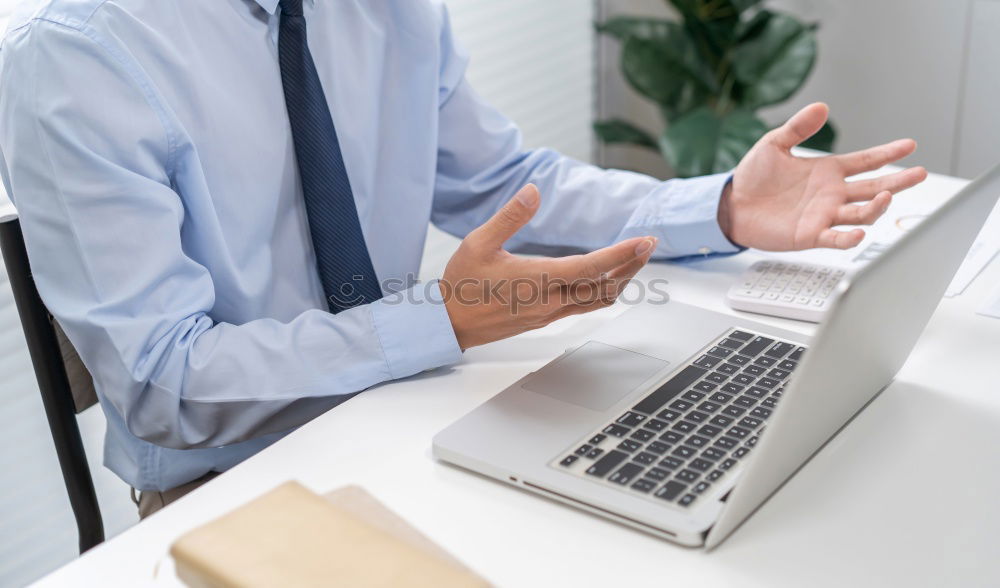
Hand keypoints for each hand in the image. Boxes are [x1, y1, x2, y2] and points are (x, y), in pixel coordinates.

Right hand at [440, 184, 656, 349]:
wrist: (449, 324)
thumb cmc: (461, 284)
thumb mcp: (479, 242)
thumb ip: (510, 216)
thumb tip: (533, 191)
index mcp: (537, 279)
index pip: (591, 267)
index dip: (621, 254)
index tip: (643, 241)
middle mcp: (549, 300)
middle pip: (605, 287)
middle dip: (630, 266)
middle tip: (647, 246)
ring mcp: (548, 313)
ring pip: (597, 300)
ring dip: (618, 281)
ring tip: (631, 261)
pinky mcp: (544, 319)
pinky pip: (582, 305)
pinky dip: (600, 290)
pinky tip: (601, 278)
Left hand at [719, 102, 927, 249]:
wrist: (731, 205)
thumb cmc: (753, 177)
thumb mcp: (775, 144)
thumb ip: (798, 128)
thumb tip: (821, 107)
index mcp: (828, 171)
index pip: (866, 161)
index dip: (888, 152)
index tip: (910, 144)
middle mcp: (832, 194)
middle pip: (874, 187)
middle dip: (898, 181)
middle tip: (920, 173)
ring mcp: (824, 215)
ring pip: (861, 213)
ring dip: (876, 207)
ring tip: (887, 196)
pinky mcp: (810, 234)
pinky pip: (835, 238)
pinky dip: (848, 237)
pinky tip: (858, 232)